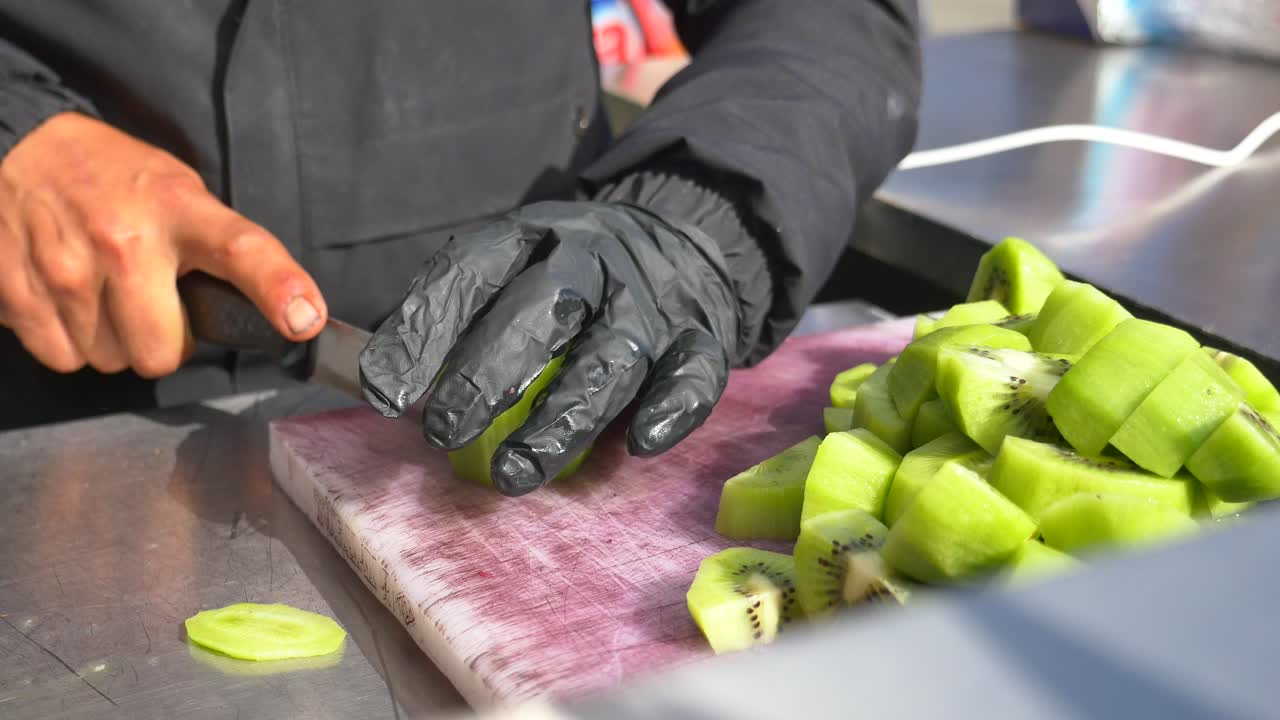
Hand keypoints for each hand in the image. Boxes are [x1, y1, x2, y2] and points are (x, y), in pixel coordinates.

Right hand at [0, 112, 325, 376]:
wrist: (18, 146)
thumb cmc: (114, 177)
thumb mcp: (178, 190)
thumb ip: (215, 245)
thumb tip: (269, 310)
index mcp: (180, 210)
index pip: (241, 249)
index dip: (278, 288)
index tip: (304, 320)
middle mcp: (125, 240)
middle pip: (162, 352)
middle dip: (162, 342)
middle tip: (152, 306)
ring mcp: (68, 268)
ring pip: (110, 360)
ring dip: (113, 340)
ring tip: (104, 292)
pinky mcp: (19, 290)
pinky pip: (62, 357)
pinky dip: (68, 340)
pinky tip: (69, 299)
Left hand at [359, 201, 746, 495]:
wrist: (681, 249)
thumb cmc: (567, 280)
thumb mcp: (509, 270)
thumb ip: (455, 316)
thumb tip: (378, 382)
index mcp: (532, 236)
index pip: (471, 272)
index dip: (425, 330)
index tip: (385, 394)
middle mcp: (592, 261)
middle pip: (541, 309)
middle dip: (487, 373)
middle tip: (444, 432)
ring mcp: (650, 301)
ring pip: (609, 359)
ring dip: (562, 420)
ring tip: (515, 472)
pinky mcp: (701, 339)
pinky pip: (692, 375)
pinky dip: (669, 410)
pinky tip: (639, 444)